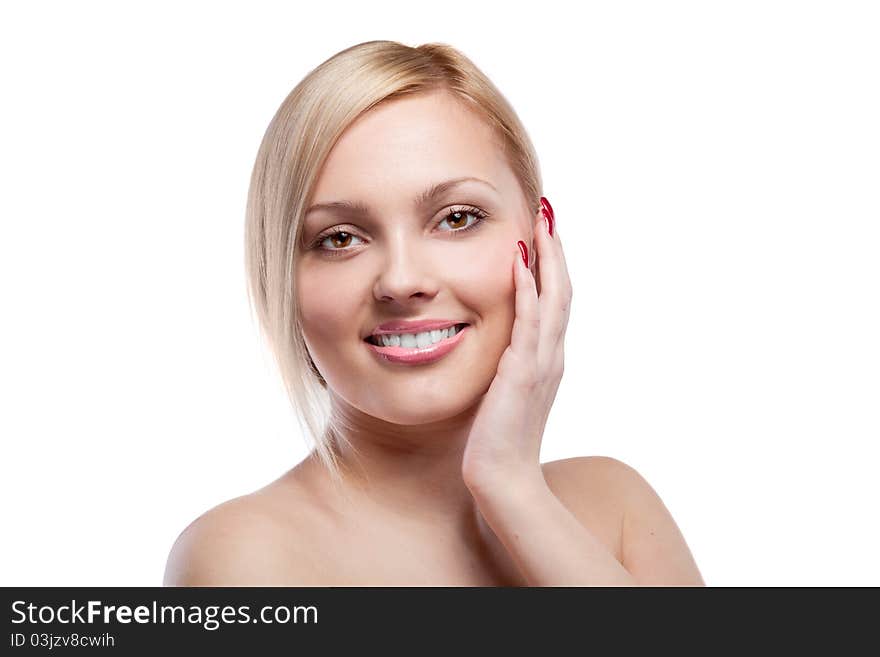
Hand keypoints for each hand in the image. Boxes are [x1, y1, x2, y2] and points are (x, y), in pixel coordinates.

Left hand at [461, 198, 572, 488]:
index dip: (552, 265)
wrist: (503, 479)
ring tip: (541, 219)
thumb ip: (509, 369)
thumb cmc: (498, 441)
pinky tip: (520, 259)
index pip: (555, 301)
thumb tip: (501, 351)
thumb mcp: (507, 395)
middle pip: (562, 290)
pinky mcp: (522, 372)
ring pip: (553, 297)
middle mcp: (551, 355)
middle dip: (555, 248)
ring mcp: (541, 363)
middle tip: (548, 211)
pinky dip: (528, 288)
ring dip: (548, 256)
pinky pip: (529, 320)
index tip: (543, 232)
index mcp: (547, 359)